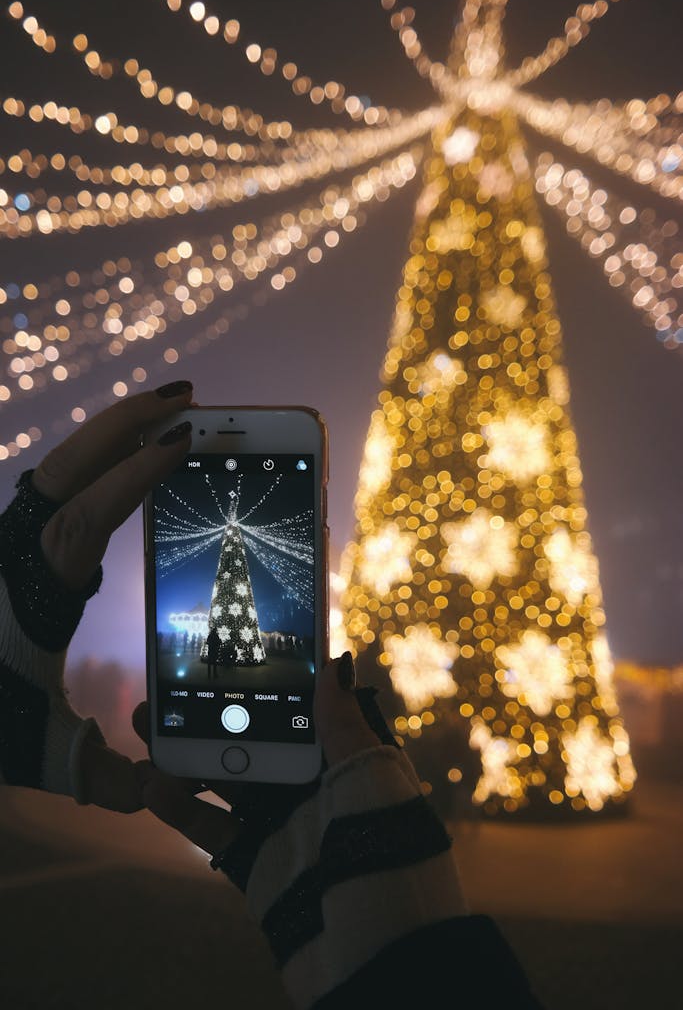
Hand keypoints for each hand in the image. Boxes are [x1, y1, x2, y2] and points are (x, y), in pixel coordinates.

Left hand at [0, 381, 195, 810]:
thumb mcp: (35, 753)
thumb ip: (100, 775)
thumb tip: (159, 789)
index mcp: (31, 591)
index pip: (85, 516)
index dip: (135, 475)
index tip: (183, 442)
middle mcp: (16, 551)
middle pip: (68, 466)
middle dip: (128, 421)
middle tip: (190, 396)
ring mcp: (11, 541)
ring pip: (60, 466)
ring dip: (113, 431)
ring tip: (170, 409)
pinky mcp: (14, 543)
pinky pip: (58, 484)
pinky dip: (97, 457)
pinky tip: (129, 456)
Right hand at [131, 653, 384, 855]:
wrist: (375, 941)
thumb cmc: (386, 841)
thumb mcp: (373, 771)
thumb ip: (342, 721)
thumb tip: (334, 663)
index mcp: (348, 763)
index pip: (304, 715)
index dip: (268, 691)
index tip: (231, 663)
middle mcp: (314, 791)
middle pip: (255, 744)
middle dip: (214, 718)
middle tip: (170, 692)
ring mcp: (282, 826)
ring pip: (227, 783)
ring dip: (188, 757)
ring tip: (150, 729)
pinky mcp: (255, 863)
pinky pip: (214, 829)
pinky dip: (182, 809)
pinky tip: (152, 785)